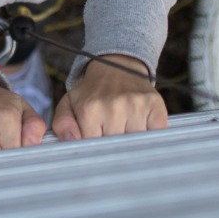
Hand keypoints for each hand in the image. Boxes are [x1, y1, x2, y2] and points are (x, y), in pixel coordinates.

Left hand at [51, 57, 166, 139]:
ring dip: (132, 143)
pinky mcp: (155, 106)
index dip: (95, 151)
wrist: (117, 66)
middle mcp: (114, 106)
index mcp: (90, 109)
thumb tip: (70, 140)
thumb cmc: (91, 92)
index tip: (96, 145)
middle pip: (115, 148)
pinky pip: (156, 134)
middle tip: (110, 137)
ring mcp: (136, 106)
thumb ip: (62, 124)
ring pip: (135, 144)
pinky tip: (141, 129)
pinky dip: (150, 137)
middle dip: (113, 148)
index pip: (94, 148)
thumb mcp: (69, 104)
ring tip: (124, 131)